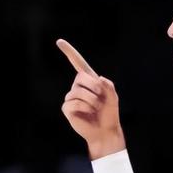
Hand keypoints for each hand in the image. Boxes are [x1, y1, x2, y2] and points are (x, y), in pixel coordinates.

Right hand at [57, 39, 125, 158]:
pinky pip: (73, 103)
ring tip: (96, 108)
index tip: (59, 41)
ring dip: (92, 100)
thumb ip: (109, 86)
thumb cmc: (109, 114)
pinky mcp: (67, 108)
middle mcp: (78, 87)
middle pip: (80, 77)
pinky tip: (89, 112)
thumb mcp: (113, 97)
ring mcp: (71, 97)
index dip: (70, 53)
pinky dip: (85, 107)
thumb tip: (99, 79)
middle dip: (93, 86)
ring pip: (78, 91)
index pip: (78, 64)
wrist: (106, 131)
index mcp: (89, 81)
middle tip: (101, 97)